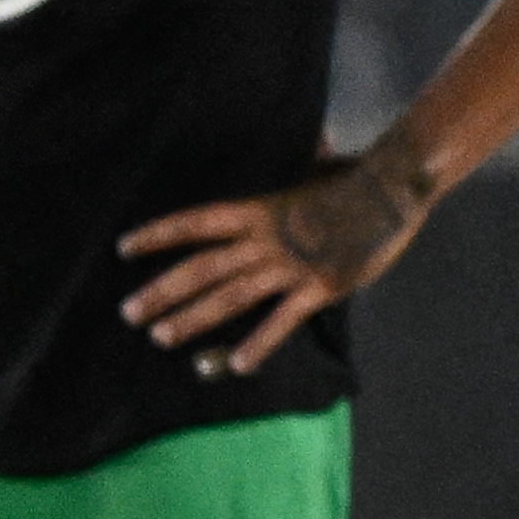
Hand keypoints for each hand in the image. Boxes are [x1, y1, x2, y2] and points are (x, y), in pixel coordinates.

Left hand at [117, 142, 435, 376]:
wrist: (395, 186)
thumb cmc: (352, 179)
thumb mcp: (305, 174)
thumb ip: (285, 183)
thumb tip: (295, 153)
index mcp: (257, 210)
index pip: (194, 223)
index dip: (157, 235)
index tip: (123, 248)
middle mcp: (266, 238)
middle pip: (201, 268)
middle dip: (161, 291)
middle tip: (128, 313)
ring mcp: (292, 264)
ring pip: (230, 297)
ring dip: (192, 319)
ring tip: (160, 337)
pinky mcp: (321, 286)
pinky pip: (282, 321)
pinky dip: (258, 344)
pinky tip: (237, 365)